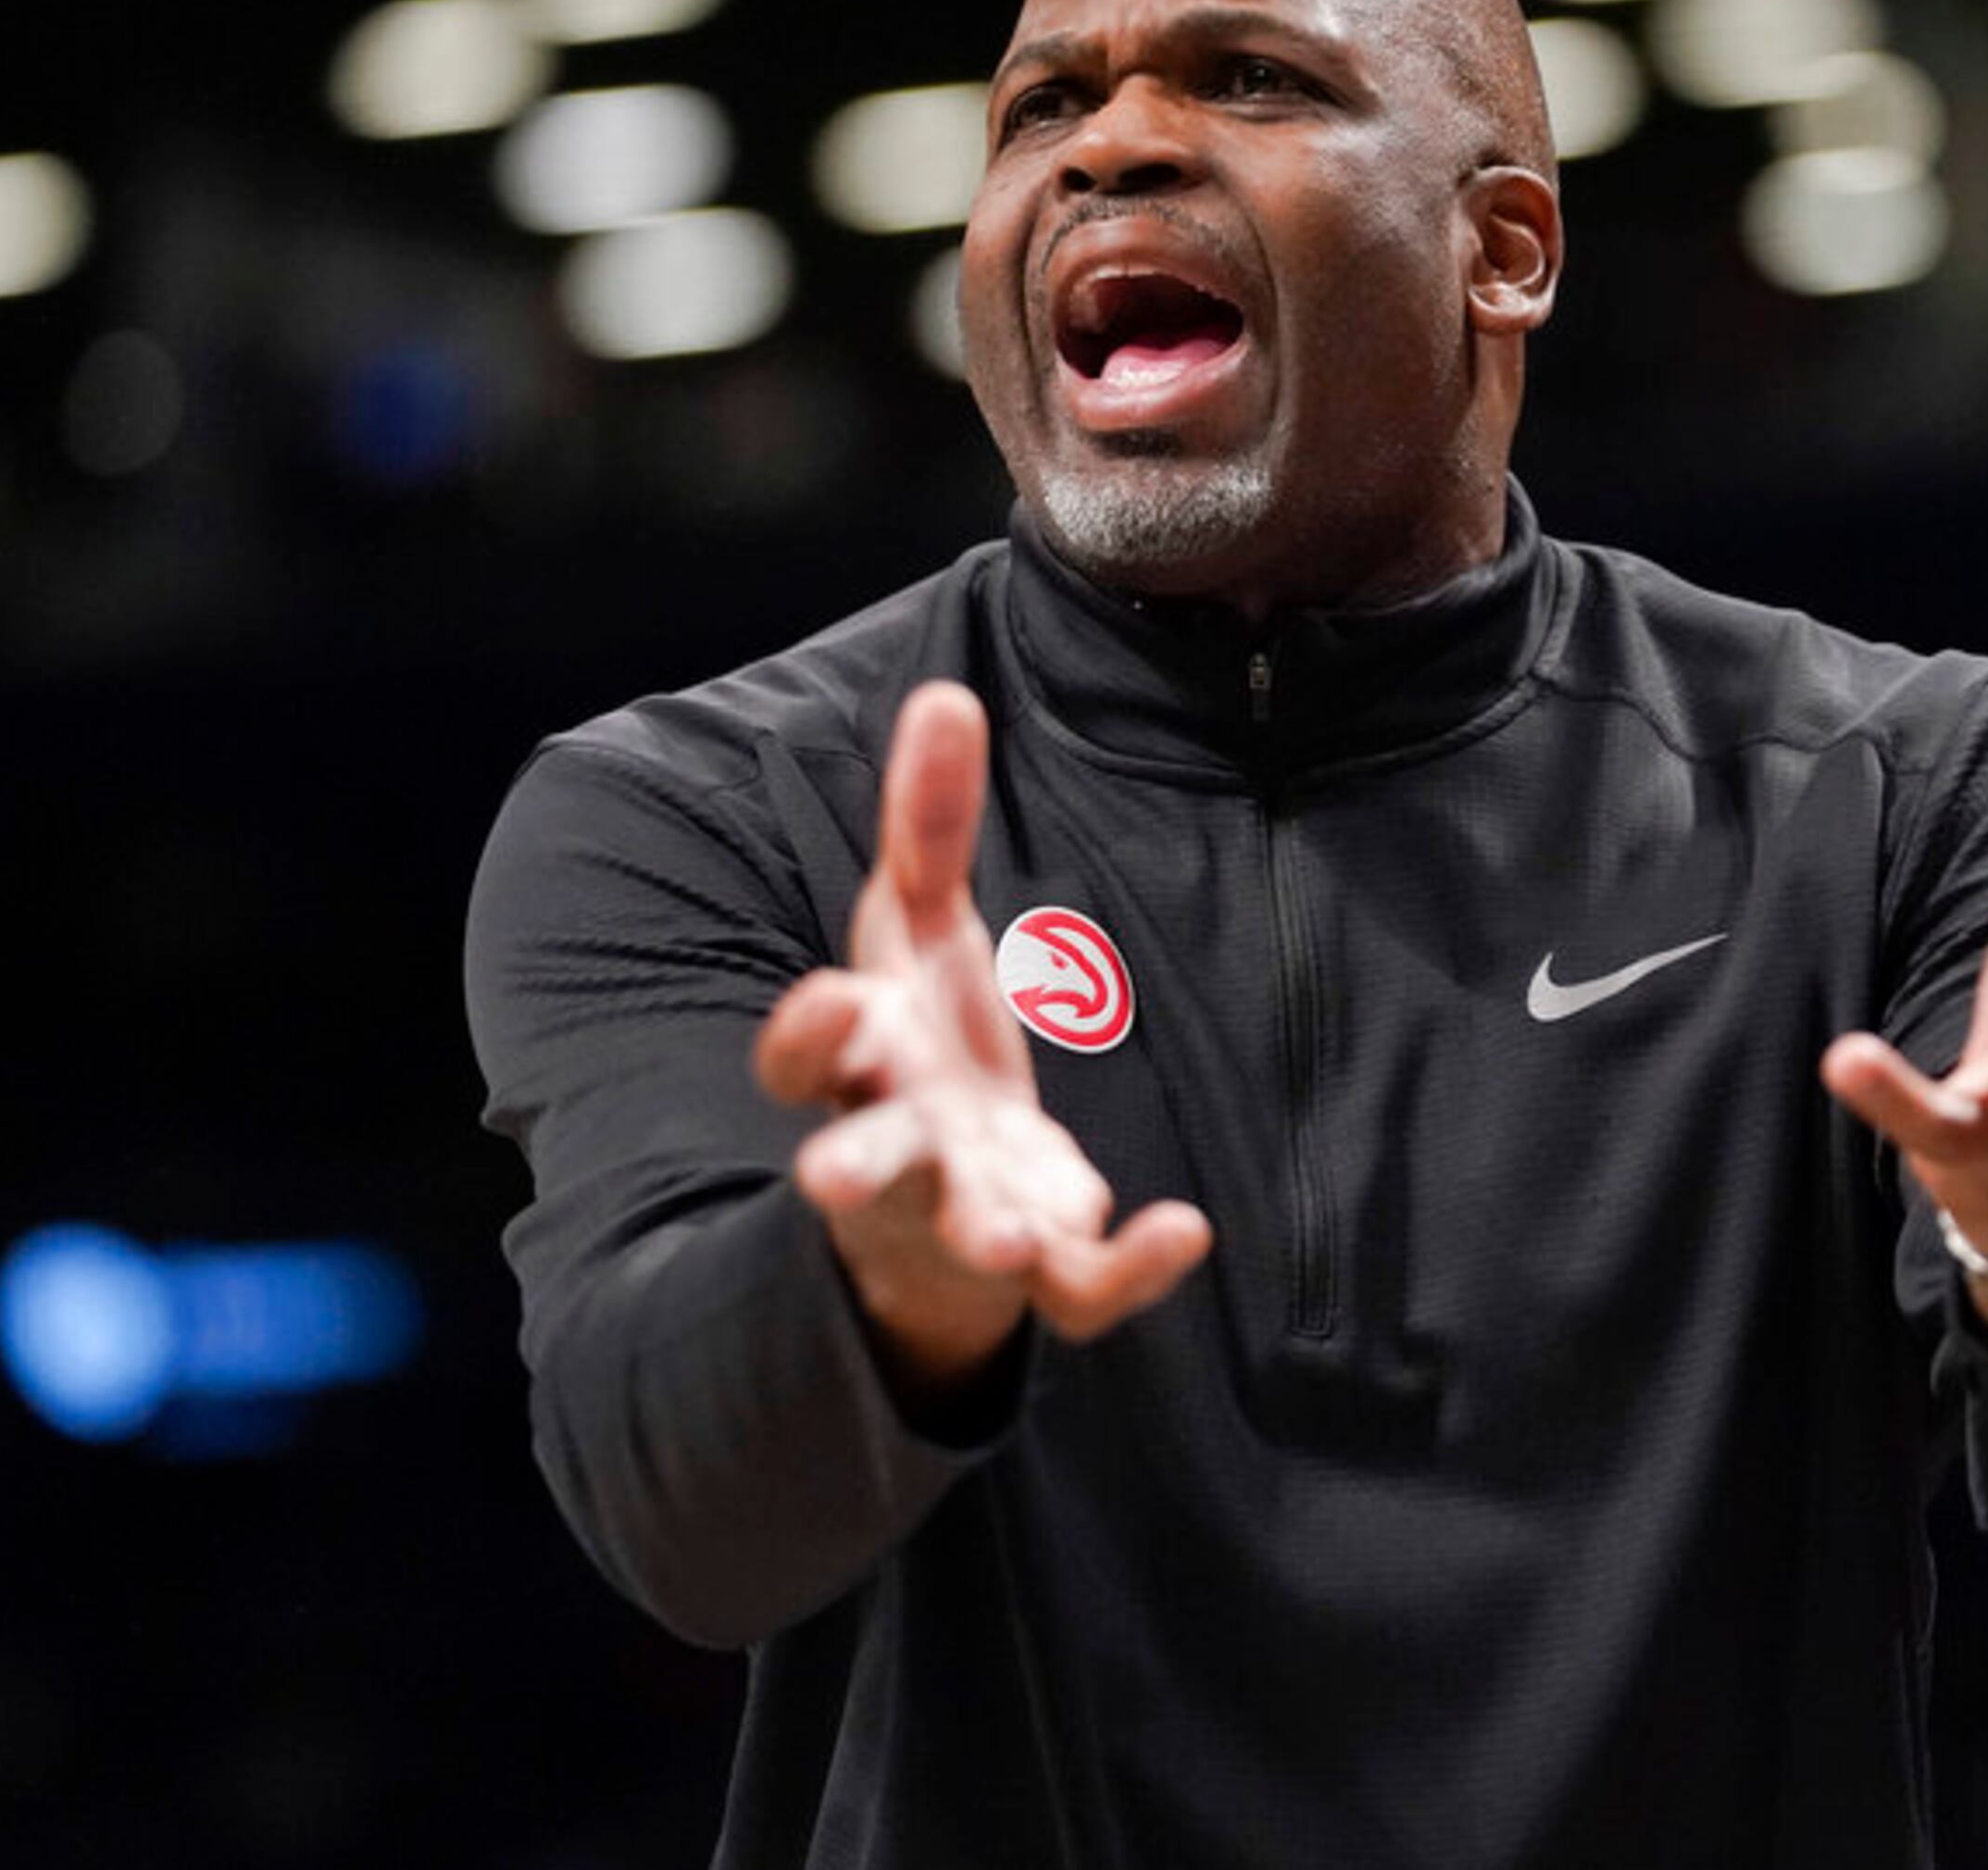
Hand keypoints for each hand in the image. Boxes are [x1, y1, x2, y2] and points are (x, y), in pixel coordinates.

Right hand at [755, 682, 1210, 1403]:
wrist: (942, 1197)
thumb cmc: (918, 1047)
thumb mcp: (918, 928)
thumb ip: (930, 823)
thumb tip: (946, 692)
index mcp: (861, 1064)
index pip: (804, 1061)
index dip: (810, 1035)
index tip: (832, 998)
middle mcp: (900, 1147)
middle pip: (863, 1164)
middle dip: (852, 1168)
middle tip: (829, 1179)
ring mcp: (968, 1216)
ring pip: (965, 1240)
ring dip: (982, 1238)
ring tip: (1003, 1241)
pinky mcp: (1046, 1265)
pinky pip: (1081, 1293)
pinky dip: (1128, 1272)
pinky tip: (1183, 1230)